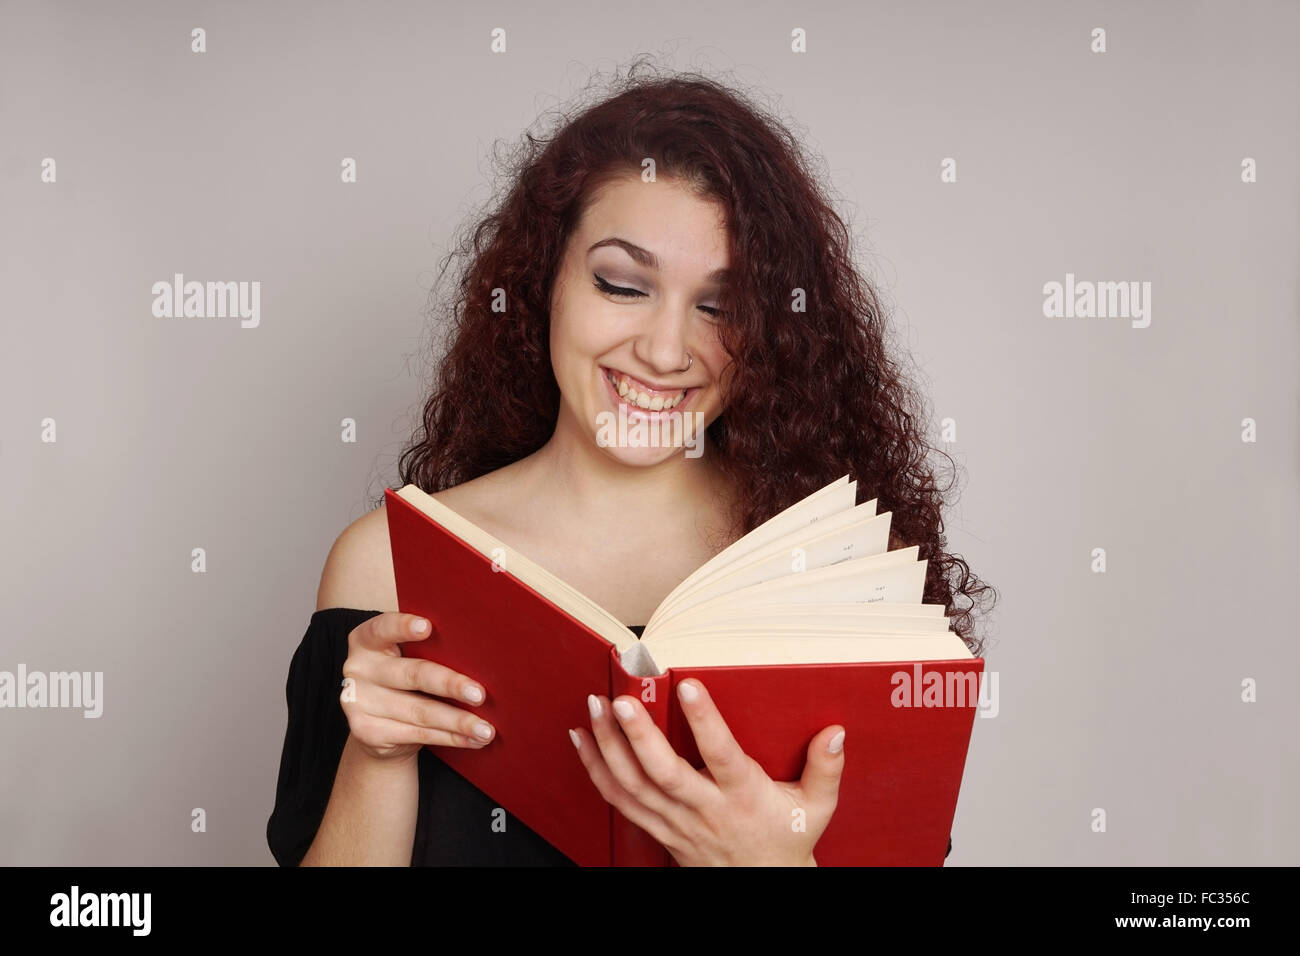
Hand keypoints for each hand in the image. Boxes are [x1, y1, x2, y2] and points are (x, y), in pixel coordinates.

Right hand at [339, 612, 494, 761]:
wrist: (377, 724)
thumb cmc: (404, 680)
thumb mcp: (407, 658)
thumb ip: (429, 650)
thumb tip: (481, 656)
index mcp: (366, 640)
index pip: (383, 628)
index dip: (404, 626)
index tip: (428, 626)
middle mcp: (358, 668)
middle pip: (413, 675)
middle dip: (450, 685)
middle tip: (480, 694)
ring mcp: (359, 702)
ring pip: (421, 712)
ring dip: (459, 722)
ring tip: (486, 729)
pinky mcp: (367, 731)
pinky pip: (418, 734)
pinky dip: (450, 738)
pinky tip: (472, 739)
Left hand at [570, 679, 844, 865]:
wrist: (760, 886)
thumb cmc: (787, 841)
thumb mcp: (816, 808)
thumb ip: (825, 769)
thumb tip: (835, 732)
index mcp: (742, 798)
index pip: (721, 756)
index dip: (704, 722)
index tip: (688, 684)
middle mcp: (704, 810)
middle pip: (664, 774)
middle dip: (637, 736)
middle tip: (619, 699)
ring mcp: (676, 822)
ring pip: (633, 786)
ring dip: (608, 747)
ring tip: (593, 707)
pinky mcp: (658, 829)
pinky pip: (620, 800)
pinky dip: (596, 770)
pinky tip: (581, 740)